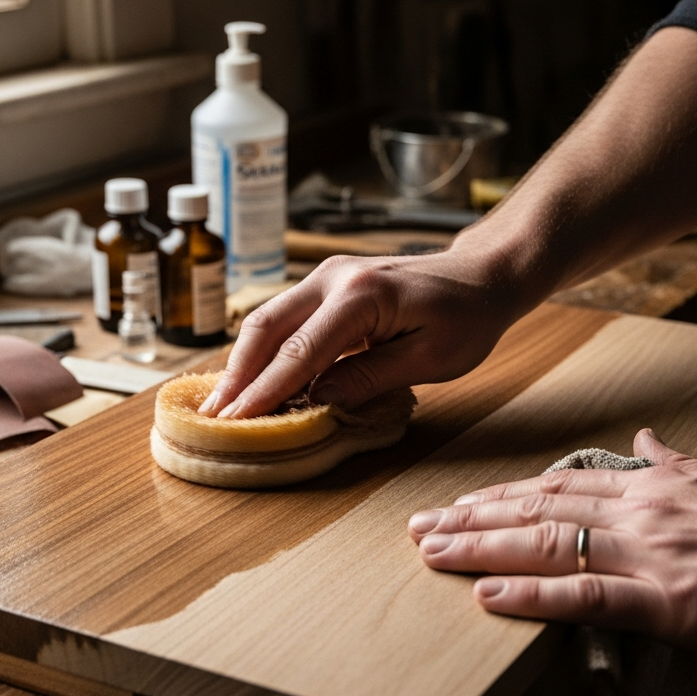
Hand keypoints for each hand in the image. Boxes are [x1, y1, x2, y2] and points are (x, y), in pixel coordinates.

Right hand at [200, 246, 523, 418]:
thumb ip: (370, 377)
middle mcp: (335, 277)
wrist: (483, 274)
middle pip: (268, 327)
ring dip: (244, 361)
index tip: (236, 421)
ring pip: (270, 319)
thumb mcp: (430, 359)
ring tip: (223, 402)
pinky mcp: (329, 283)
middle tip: (213, 415)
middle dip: (237, 374)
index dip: (265, 390)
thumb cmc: (468, 316)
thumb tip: (317, 399)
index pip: (300, 351)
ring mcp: (328, 275)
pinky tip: (254, 377)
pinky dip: (266, 349)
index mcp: (362, 295)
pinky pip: (286, 317)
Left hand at [408, 429, 696, 660]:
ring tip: (431, 552)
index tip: (457, 501)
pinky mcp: (674, 604)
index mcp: (652, 487)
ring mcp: (653, 556)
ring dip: (481, 547)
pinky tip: (489, 595)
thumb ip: (676, 462)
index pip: (555, 488)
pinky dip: (534, 594)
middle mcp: (640, 514)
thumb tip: (644, 441)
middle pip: (536, 510)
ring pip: (548, 544)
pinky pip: (590, 597)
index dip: (498, 495)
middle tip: (416, 527)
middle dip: (471, 518)